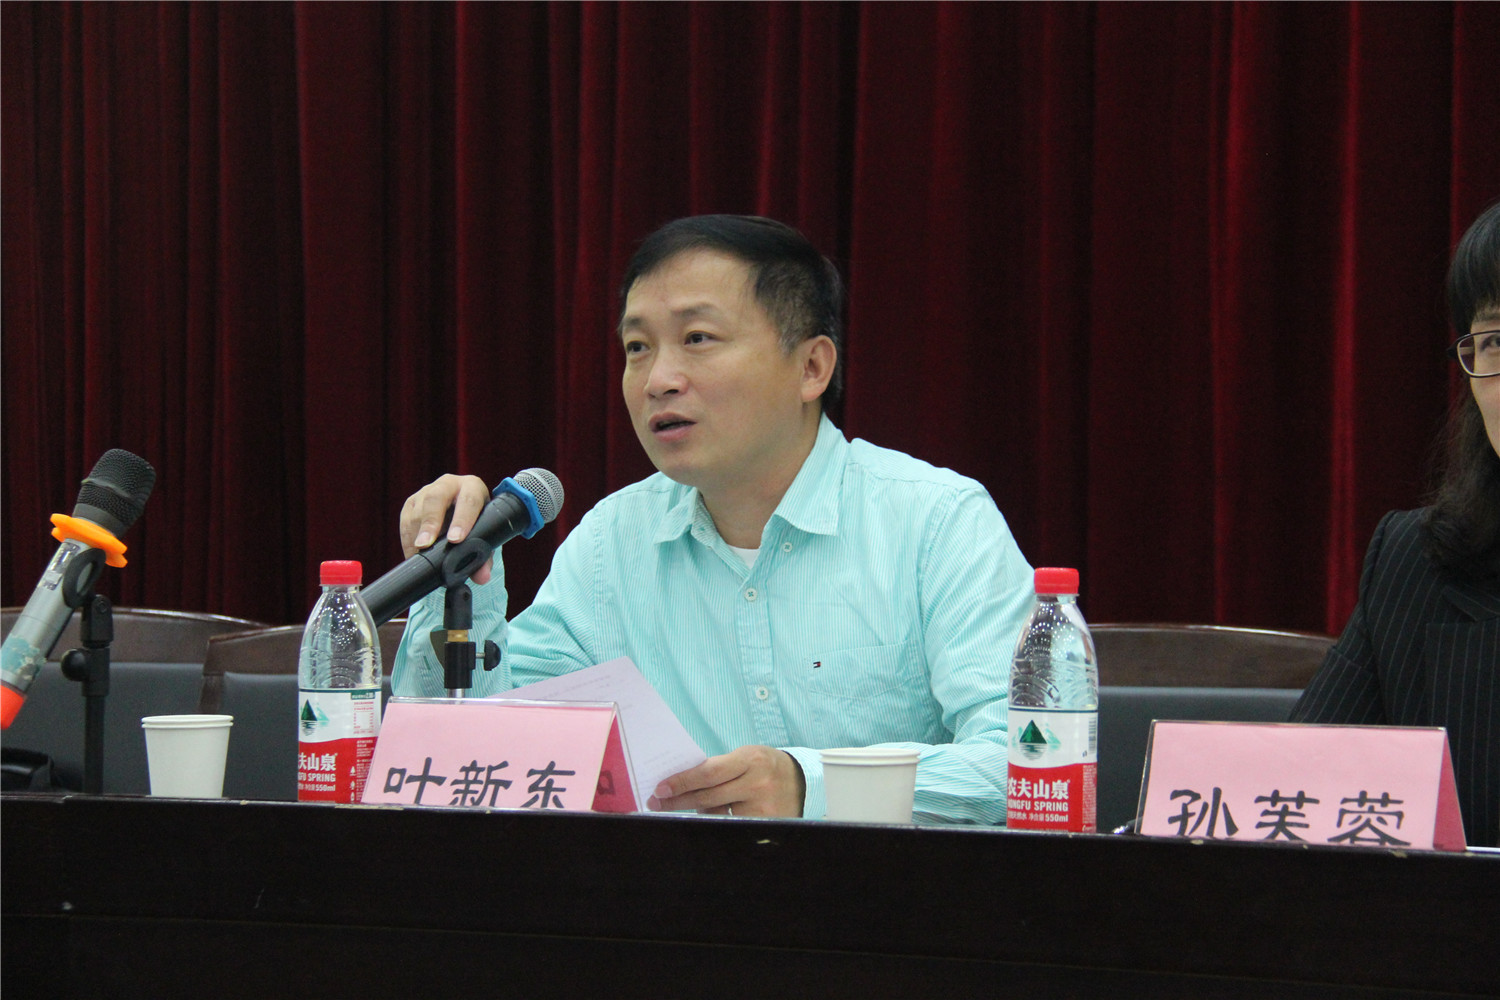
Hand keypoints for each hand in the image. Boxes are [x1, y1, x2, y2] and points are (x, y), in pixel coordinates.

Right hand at [397, 473, 495, 583]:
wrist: (462, 514)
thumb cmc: (476, 524)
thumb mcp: (484, 537)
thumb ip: (485, 558)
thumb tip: (481, 578)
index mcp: (472, 488)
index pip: (469, 500)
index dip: (462, 519)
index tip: (455, 540)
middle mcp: (449, 484)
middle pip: (436, 498)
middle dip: (430, 522)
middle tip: (426, 545)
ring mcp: (427, 491)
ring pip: (418, 508)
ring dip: (416, 533)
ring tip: (417, 554)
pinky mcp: (412, 502)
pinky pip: (406, 519)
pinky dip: (407, 538)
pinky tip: (411, 553)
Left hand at [647, 745, 805, 817]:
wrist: (799, 781)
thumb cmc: (763, 767)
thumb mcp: (744, 758)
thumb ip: (718, 768)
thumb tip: (681, 783)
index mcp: (751, 759)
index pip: (709, 772)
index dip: (682, 781)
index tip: (661, 788)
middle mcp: (758, 783)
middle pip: (708, 796)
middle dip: (678, 800)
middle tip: (657, 802)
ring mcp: (762, 806)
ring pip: (717, 813)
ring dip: (696, 811)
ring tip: (681, 807)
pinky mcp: (764, 824)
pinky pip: (729, 824)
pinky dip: (716, 819)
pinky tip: (709, 815)